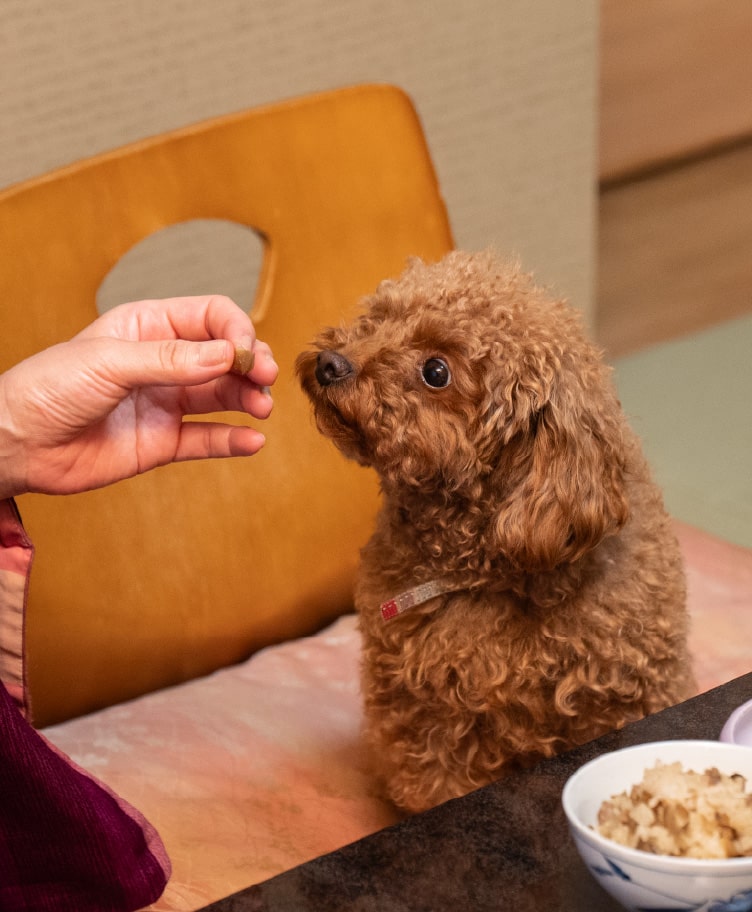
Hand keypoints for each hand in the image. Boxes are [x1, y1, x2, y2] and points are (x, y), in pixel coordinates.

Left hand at [0, 295, 278, 498]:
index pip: (210, 317)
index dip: (235, 330)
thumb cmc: (47, 388)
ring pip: (223, 396)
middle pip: (225, 356)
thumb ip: (170, 360)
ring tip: (261, 408)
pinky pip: (208, 439)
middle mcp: (164, 362)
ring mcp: (166, 402)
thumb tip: (225, 355)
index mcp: (149, 326)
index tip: (245, 352)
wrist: (18, 444)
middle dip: (251, 364)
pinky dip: (233, 440)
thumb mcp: (109, 361)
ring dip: (249, 399)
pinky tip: (252, 441)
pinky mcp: (164, 441)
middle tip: (264, 378)